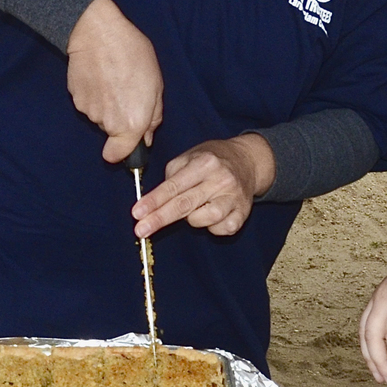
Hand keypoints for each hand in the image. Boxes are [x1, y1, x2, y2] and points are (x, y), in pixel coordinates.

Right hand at [66, 0, 162, 162]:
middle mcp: (108, 122)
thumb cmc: (133, 55)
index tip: (128, 144)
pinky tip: (100, 77)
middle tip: (127, 94)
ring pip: (100, 118)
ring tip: (113, 80)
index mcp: (132, 123)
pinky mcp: (75, 99)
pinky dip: (94, 95)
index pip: (120, 156)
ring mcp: (89, 111)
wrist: (98, 34)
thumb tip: (146, 137)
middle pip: (113, 133)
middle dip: (120, 121)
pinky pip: (88, 105)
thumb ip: (154, 116)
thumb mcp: (157, 84)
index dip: (124, 152)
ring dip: (107, 106)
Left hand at [132, 135, 273, 237]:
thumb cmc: (213, 160)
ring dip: (192, 219)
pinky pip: (221, 229)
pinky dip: (212, 227)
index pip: (174, 186)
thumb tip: (154, 201)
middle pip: (184, 205)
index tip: (137, 213)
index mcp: (205, 163)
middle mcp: (221, 179)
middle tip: (141, 230)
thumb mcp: (191, 156)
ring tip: (195, 208)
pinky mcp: (243, 212)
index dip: (154, 201)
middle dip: (160, 218)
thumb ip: (172, 176)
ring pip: (203, 219)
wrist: (248, 161)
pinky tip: (211, 215)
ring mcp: (234, 197)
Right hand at [359, 243, 386, 386]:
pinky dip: (367, 341)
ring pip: (364, 330)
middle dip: (378, 361)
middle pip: (372, 334)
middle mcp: (383, 296)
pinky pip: (365, 322)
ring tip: (379, 375)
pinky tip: (375, 355)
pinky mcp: (376, 297)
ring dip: (369, 354)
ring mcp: (377, 295)